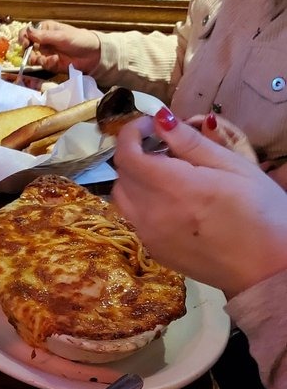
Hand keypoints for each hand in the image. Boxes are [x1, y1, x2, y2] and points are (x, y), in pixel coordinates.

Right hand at [20, 19, 100, 73]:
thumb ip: (44, 36)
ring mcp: (46, 53)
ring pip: (32, 57)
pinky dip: (47, 64)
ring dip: (38, 59)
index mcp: (45, 29)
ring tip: (48, 59)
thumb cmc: (80, 40)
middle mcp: (43, 41)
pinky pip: (42, 65)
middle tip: (33, 54)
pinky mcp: (50, 64)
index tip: (25, 43)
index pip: (28, 32)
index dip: (23, 37)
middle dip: (28, 51)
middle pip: (27, 46)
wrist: (93, 55)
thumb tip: (27, 30)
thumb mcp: (62, 36)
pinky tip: (55, 61)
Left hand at [111, 110, 286, 297]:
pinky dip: (143, 202)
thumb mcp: (233, 167)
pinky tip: (173, 202)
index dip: (131, 133)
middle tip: (163, 147)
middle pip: (121, 175)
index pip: (126, 154)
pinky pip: (135, 219)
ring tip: (166, 174)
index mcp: (173, 188)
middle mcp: (152, 213)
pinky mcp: (154, 251)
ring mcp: (149, 236)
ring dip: (135, 180)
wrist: (268, 268)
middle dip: (135, 154)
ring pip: (122, 198)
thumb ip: (191, 143)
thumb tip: (160, 119)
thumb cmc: (261, 211)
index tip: (149, 125)